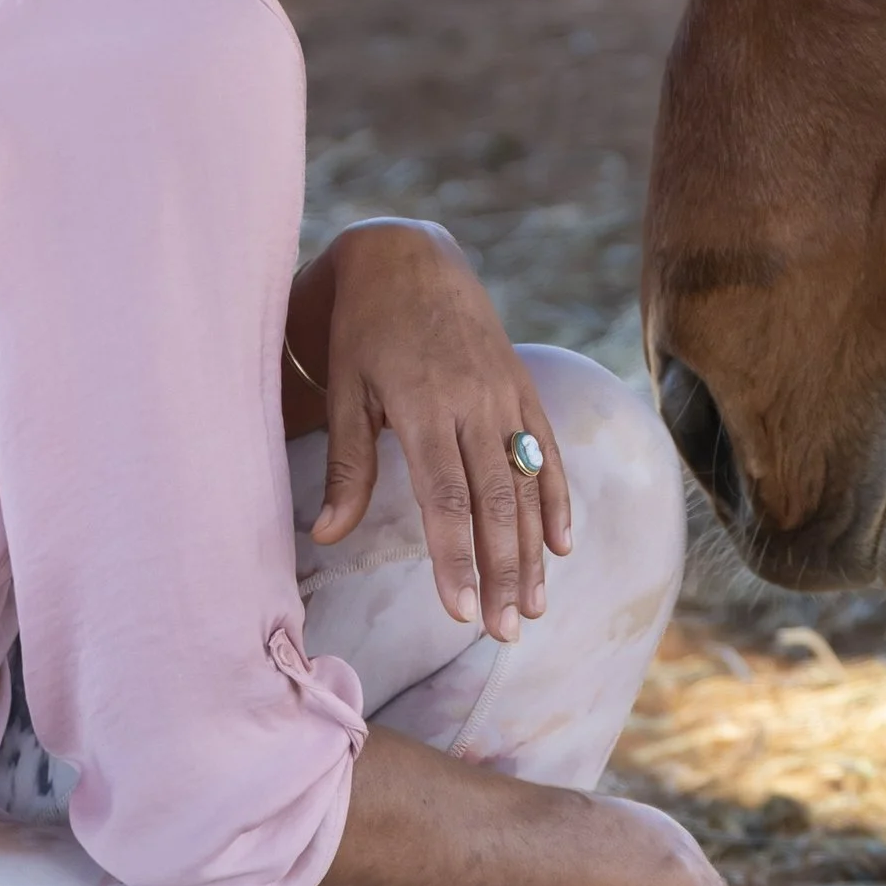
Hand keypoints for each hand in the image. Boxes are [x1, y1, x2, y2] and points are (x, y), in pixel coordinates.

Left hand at [290, 221, 571, 639]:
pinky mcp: (522, 386)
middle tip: (505, 632)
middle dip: (502, 572)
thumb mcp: (343, 387)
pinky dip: (556, 499)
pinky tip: (561, 546)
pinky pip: (548, 451)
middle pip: (495, 503)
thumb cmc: (362, 326)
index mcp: (424, 405)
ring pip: (526, 485)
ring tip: (532, 608)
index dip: (456, 558)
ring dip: (531, 551)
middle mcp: (474, 402)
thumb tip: (324, 535)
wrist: (409, 253)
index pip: (446, 499)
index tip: (460, 612)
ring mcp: (505, 394)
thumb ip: (346, 465)